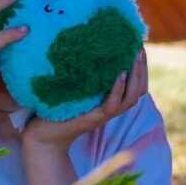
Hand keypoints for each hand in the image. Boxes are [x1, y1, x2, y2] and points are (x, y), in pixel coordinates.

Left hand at [22, 47, 147, 152]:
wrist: (43, 137)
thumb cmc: (54, 112)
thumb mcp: (73, 91)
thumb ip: (82, 77)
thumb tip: (83, 49)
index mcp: (108, 102)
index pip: (135, 87)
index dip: (141, 69)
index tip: (138, 47)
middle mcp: (110, 110)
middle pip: (138, 91)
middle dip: (142, 69)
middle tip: (140, 48)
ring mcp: (103, 116)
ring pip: (130, 98)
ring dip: (135, 77)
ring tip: (135, 58)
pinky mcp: (93, 119)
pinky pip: (112, 105)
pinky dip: (117, 89)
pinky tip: (119, 75)